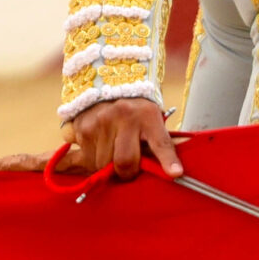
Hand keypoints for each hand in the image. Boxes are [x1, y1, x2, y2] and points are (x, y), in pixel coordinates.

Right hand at [60, 98, 184, 180]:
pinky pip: (86, 159)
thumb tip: (170, 173)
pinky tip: (99, 148)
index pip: (160, 142)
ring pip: (102, 164)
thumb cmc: (135, 112)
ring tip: (112, 152)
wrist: (106, 86)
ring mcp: (101, 122)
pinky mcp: (83, 128)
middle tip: (129, 168)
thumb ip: (157, 145)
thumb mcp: (152, 121)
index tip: (176, 173)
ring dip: (107, 166)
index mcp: (148, 115)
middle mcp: (123, 116)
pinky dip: (93, 160)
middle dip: (127, 172)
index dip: (167, 160)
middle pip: (125, 161)